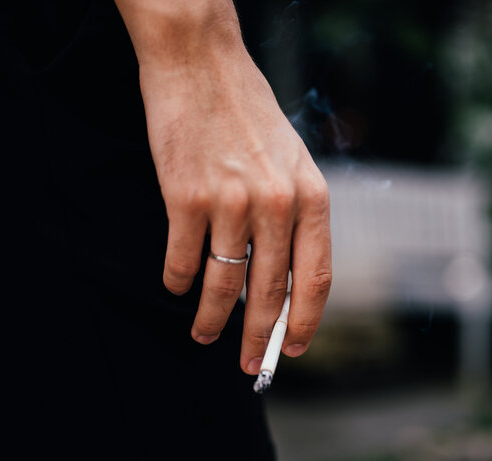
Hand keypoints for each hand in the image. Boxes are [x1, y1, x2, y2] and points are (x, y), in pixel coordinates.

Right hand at [115, 0, 331, 373]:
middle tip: (249, 364)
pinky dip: (176, 281)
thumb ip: (297, 216)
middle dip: (258, 338)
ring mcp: (231, 202)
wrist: (201, 65)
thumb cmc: (249, 115)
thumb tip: (287, 277)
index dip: (306, 322)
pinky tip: (175, 287)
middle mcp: (277, 204)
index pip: (317, 279)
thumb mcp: (293, 162)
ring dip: (210, 318)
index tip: (294, 349)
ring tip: (202, 335)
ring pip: (223, 284)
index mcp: (312, 197)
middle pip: (270, 293)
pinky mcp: (186, 197)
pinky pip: (183, 258)